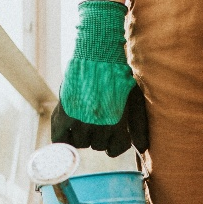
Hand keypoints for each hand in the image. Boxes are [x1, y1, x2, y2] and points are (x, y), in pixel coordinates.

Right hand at [53, 0, 149, 155]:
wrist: (97, 54)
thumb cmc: (118, 75)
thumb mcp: (134, 100)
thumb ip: (139, 126)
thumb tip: (142, 148)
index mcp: (117, 123)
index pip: (115, 149)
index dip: (113, 143)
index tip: (110, 133)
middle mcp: (99, 126)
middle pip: (97, 146)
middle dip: (97, 135)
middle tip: (95, 116)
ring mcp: (81, 120)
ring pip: (80, 143)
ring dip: (81, 133)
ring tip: (82, 116)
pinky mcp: (65, 113)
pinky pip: (60, 140)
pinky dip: (62, 139)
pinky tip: (66, 130)